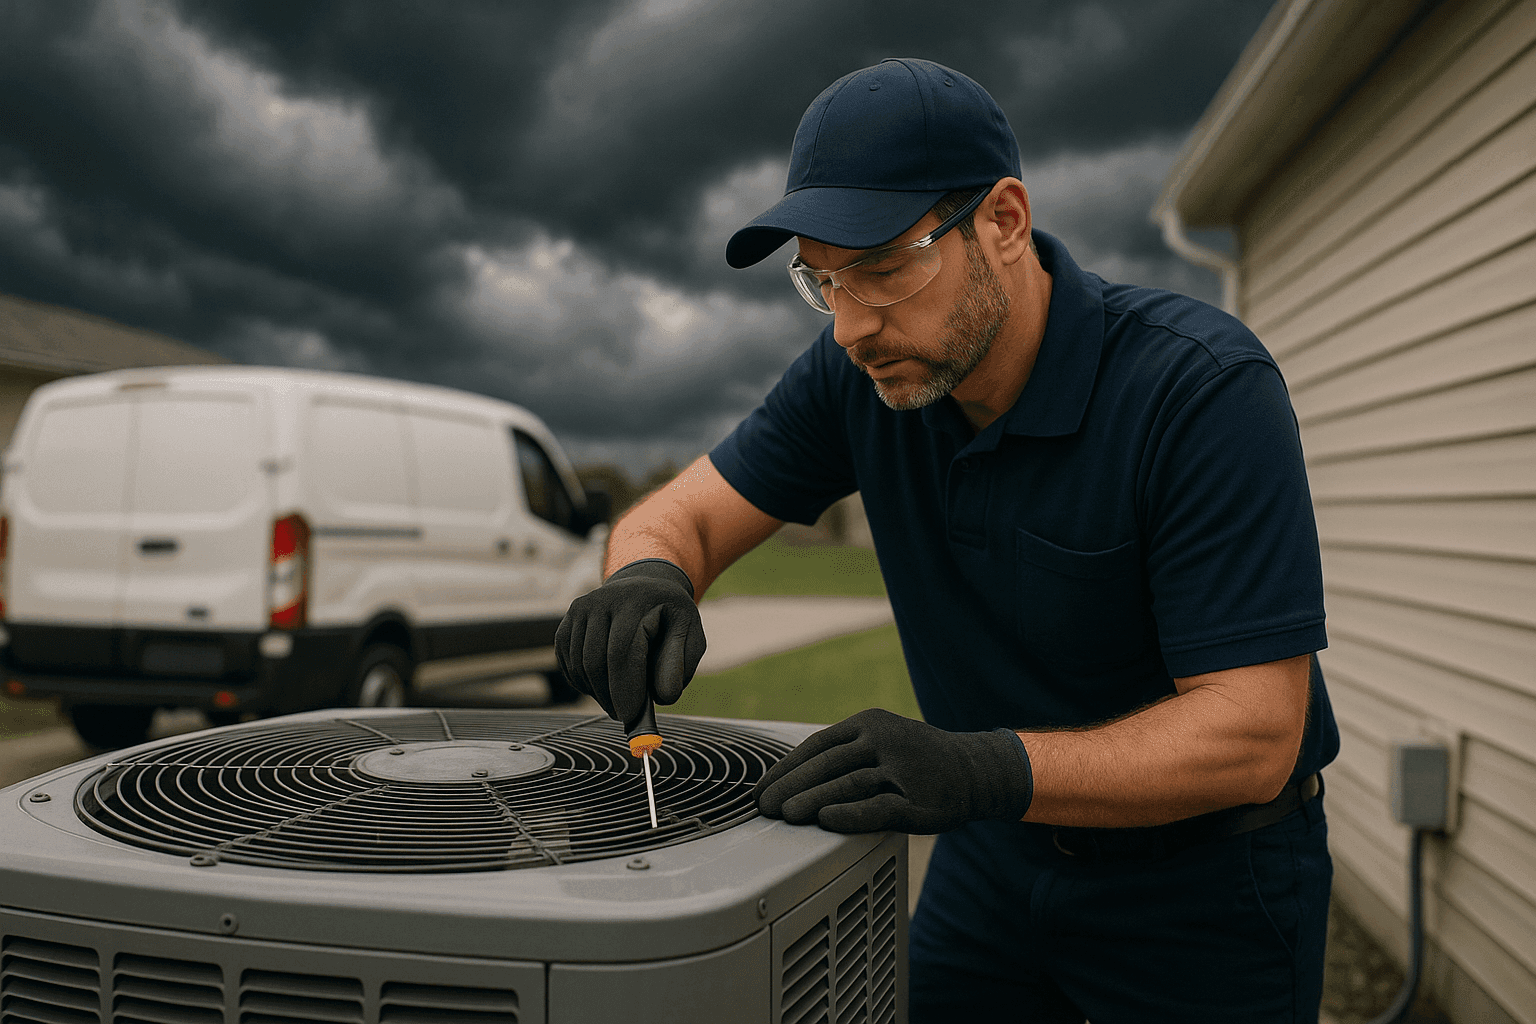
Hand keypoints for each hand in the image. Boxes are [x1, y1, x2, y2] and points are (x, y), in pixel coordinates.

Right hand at [554, 559, 705, 729]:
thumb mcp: (690, 636)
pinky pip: (568, 662)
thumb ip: (679, 666)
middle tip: (623, 716)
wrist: (645, 589)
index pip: (622, 651)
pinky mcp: (567, 622)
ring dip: (597, 692)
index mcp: (637, 600)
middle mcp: (603, 599)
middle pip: (596, 660)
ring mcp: (581, 609)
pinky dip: (583, 682)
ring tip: (618, 700)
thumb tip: (663, 698)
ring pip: (580, 664)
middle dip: (609, 696)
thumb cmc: (670, 619)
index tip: (630, 715)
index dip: (624, 688)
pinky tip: (602, 687)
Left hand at [754, 708, 1033, 833]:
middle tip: (765, 806)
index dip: (785, 768)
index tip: (761, 787)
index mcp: (869, 723)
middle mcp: (883, 740)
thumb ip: (845, 754)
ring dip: (811, 799)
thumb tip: (793, 778)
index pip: (817, 745)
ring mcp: (902, 769)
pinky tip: (826, 821)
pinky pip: (878, 807)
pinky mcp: (918, 799)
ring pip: (848, 783)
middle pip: (827, 763)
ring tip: (785, 815)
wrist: (975, 770)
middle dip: (790, 786)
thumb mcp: (881, 741)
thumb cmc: (918, 760)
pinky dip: (849, 814)